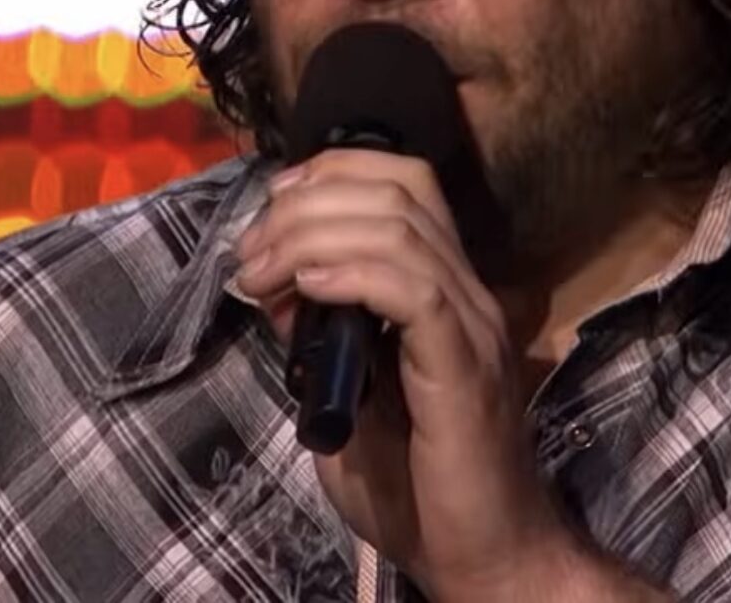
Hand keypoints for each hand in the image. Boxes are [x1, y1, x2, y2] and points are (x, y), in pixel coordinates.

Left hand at [234, 148, 579, 599]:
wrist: (481, 557)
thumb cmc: (417, 491)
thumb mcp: (343, 400)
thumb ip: (314, 339)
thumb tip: (274, 283)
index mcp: (444, 290)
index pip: (405, 183)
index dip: (331, 172)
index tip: (270, 208)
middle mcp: (467, 293)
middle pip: (397, 189)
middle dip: (305, 204)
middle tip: (250, 253)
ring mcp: (472, 326)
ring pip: (399, 228)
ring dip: (311, 236)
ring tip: (261, 272)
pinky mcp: (465, 367)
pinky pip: (415, 290)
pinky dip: (353, 274)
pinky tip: (308, 289)